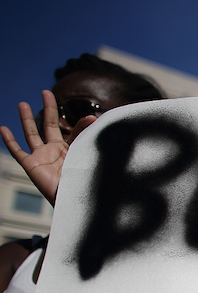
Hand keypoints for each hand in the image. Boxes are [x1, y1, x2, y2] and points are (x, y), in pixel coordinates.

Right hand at [0, 90, 94, 205]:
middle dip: (47, 108)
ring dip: (26, 118)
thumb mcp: (84, 155)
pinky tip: (3, 129)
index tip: (91, 117)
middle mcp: (54, 151)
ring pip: (31, 134)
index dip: (81, 124)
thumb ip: (85, 136)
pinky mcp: (30, 165)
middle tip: (46, 92)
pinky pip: (17, 152)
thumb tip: (93, 117)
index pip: (73, 131)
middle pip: (49, 125)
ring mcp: (41, 157)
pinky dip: (9, 140)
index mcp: (71, 149)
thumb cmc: (82, 181)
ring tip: (23, 104)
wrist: (73, 200)